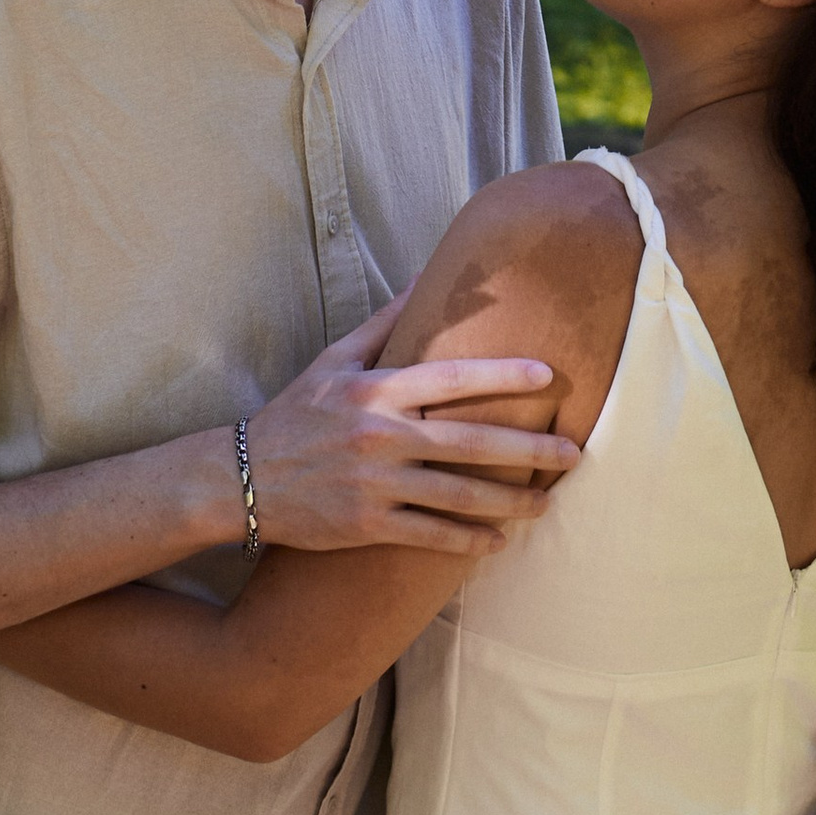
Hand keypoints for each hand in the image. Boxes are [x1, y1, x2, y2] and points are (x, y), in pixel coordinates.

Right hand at [239, 298, 580, 555]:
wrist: (242, 478)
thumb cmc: (295, 413)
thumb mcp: (334, 360)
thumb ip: (384, 321)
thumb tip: (425, 273)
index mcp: (377, 390)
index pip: (453, 378)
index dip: (503, 375)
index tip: (548, 376)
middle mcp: (380, 436)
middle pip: (470, 442)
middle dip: (528, 450)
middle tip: (573, 454)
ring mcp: (375, 485)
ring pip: (458, 495)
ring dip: (509, 502)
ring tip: (547, 503)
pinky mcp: (366, 526)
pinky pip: (428, 535)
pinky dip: (467, 540)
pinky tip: (498, 541)